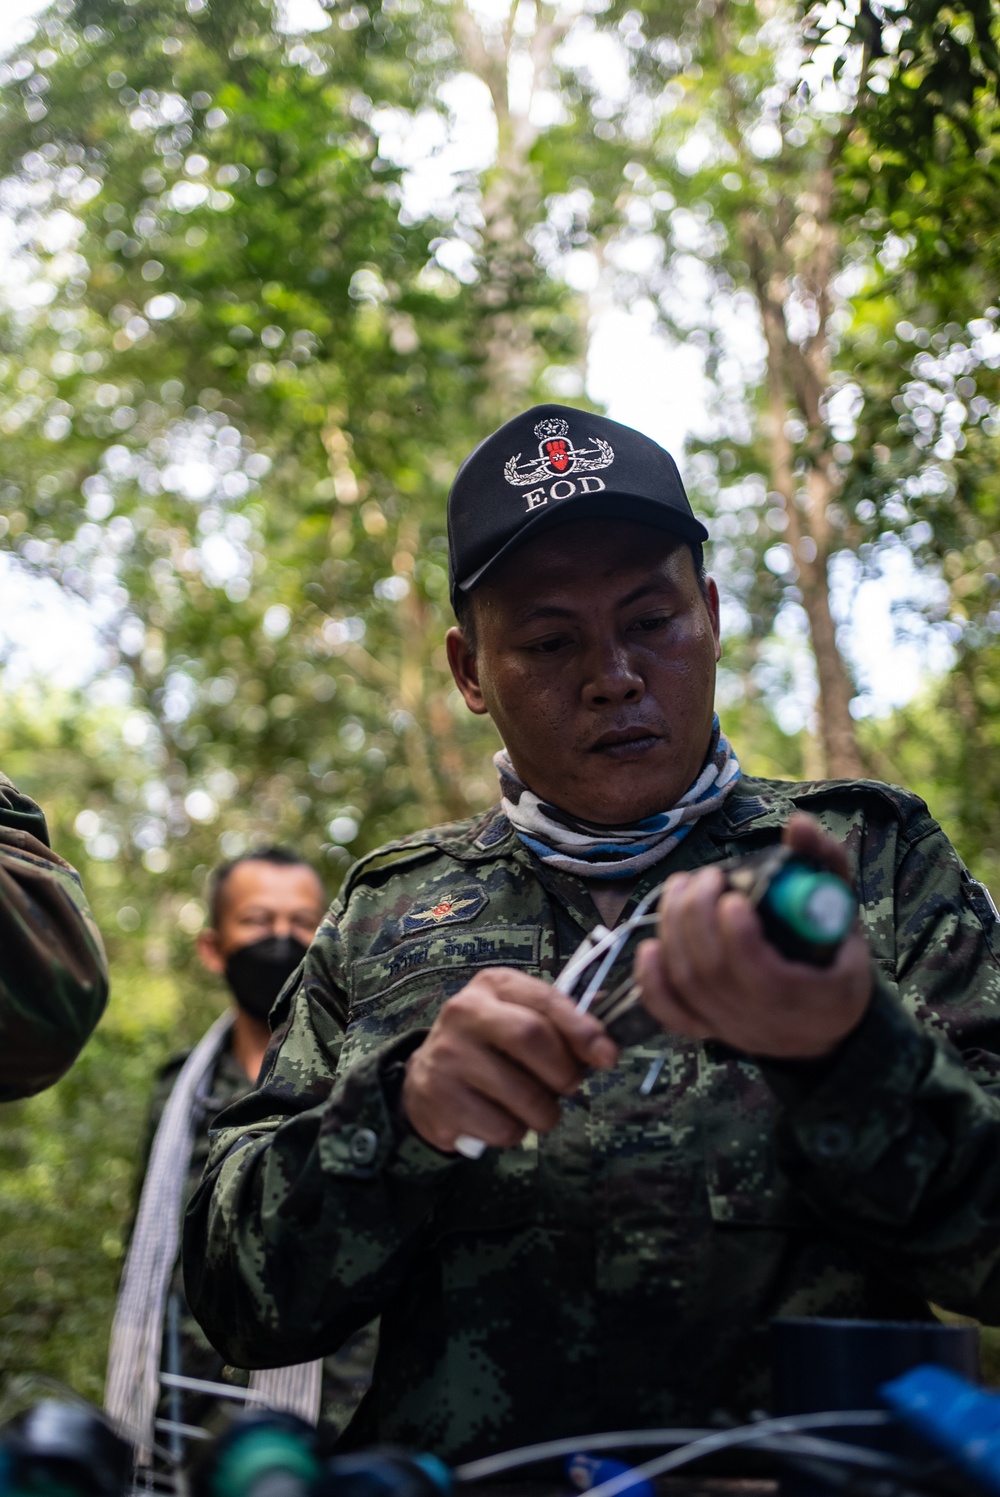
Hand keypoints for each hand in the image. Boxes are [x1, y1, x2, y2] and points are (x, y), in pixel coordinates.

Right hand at [402, 967, 617, 1152]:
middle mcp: (465, 1011)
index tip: (608, 1057)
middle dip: (563, 1072)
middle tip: (569, 1087)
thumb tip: (607, 1046)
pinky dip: (515, 1132)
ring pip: (523, 1094)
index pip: (546, 1000)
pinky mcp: (438, 1096)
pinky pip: (502, 1127)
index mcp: (494, 985)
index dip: (582, 1030)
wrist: (428, 1077)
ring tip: (535, 1108)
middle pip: (532, 1037)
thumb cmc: (491, 1046)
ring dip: (545, 1112)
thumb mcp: (521, 1019)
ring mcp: (448, 1053)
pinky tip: (501, 1118)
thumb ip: (562, 1025)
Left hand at [633, 814, 871, 1058]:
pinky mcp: (709, 1029)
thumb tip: (799, 824)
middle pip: (714, 975)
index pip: (765, 978)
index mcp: (812, 996)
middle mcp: (767, 1022)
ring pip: (687, 986)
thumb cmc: (834, 958)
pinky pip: (671, 1013)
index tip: (730, 897)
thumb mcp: (841, 911)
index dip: (739, 938)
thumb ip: (824, 864)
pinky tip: (649, 945)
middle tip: (703, 879)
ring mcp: (733, 1029)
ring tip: (681, 889)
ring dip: (674, 931)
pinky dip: (652, 981)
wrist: (826, 1021)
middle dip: (697, 919)